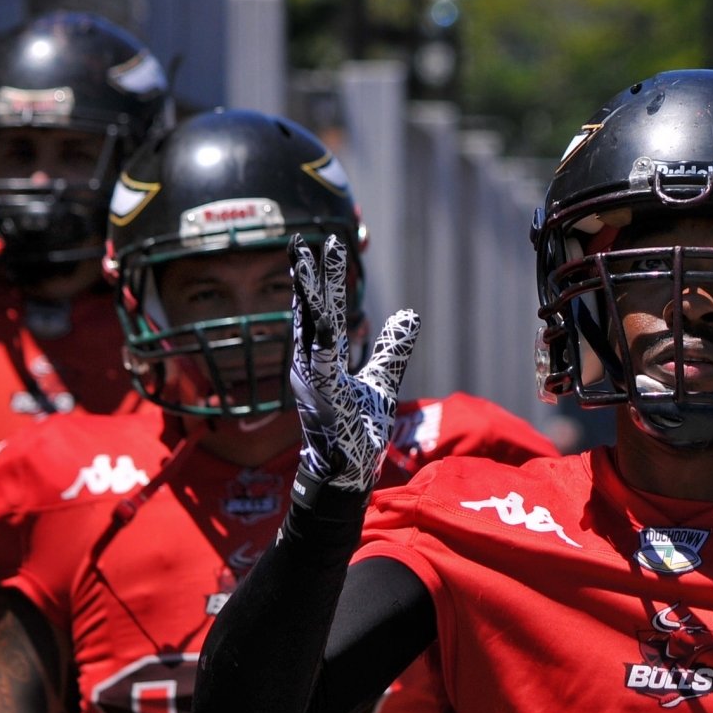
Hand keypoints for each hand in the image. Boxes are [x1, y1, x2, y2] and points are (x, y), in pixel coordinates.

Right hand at [289, 236, 418, 492]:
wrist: (349, 472)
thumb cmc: (359, 430)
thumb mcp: (382, 380)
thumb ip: (393, 348)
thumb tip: (410, 314)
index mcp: (323, 359)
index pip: (321, 311)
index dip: (323, 279)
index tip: (324, 245)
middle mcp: (311, 364)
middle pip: (310, 311)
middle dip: (307, 275)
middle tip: (303, 240)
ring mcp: (312, 379)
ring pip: (309, 328)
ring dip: (306, 295)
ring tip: (302, 263)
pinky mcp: (320, 396)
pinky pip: (320, 361)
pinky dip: (320, 338)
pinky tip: (322, 314)